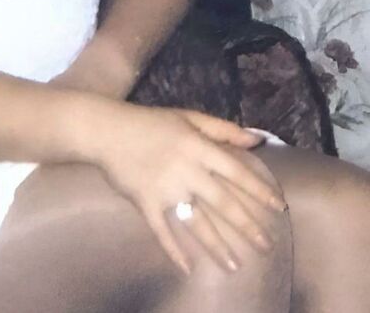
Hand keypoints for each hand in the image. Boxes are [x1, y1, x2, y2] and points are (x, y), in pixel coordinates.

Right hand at [94, 105, 287, 275]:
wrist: (107, 129)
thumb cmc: (151, 122)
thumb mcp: (188, 116)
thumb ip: (223, 128)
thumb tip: (257, 138)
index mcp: (197, 146)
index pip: (236, 171)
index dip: (258, 190)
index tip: (278, 207)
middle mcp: (186, 169)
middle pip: (222, 202)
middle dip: (247, 226)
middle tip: (266, 246)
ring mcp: (165, 188)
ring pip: (197, 223)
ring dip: (217, 246)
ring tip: (235, 266)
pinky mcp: (145, 202)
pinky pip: (162, 231)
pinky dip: (174, 251)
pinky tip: (188, 268)